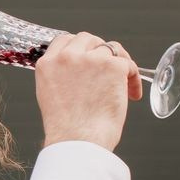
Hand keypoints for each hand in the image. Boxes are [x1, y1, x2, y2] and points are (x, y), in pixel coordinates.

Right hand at [35, 32, 141, 151]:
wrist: (78, 141)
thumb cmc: (67, 128)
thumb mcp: (50, 95)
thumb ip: (60, 76)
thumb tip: (78, 72)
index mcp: (47, 64)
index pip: (64, 41)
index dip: (79, 48)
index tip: (88, 57)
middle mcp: (66, 57)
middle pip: (88, 39)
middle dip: (99, 52)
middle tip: (108, 69)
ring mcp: (90, 59)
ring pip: (111, 48)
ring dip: (118, 62)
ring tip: (123, 82)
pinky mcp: (113, 66)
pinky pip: (128, 64)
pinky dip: (133, 77)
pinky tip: (130, 93)